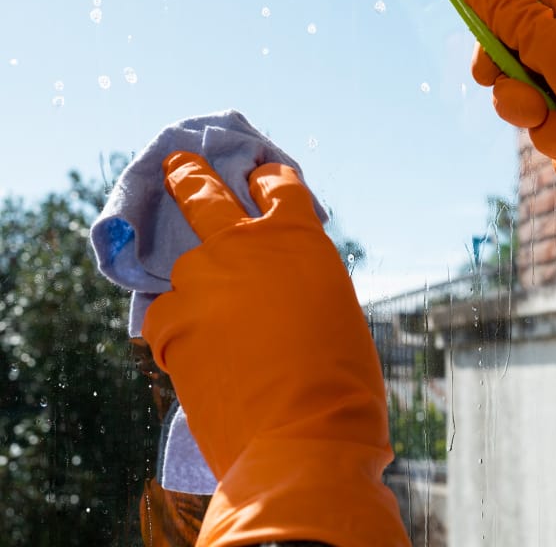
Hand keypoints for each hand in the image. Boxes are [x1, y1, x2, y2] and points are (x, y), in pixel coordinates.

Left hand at [142, 152, 409, 545]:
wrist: (304, 439)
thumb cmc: (342, 381)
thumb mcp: (333, 311)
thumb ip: (299, 282)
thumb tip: (278, 288)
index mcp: (298, 237)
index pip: (278, 185)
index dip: (266, 178)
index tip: (256, 176)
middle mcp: (245, 243)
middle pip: (204, 190)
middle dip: (189, 174)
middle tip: (178, 164)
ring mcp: (202, 278)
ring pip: (184, 265)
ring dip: (194, 283)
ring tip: (206, 314)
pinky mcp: (171, 320)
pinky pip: (164, 313)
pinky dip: (175, 327)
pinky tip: (192, 350)